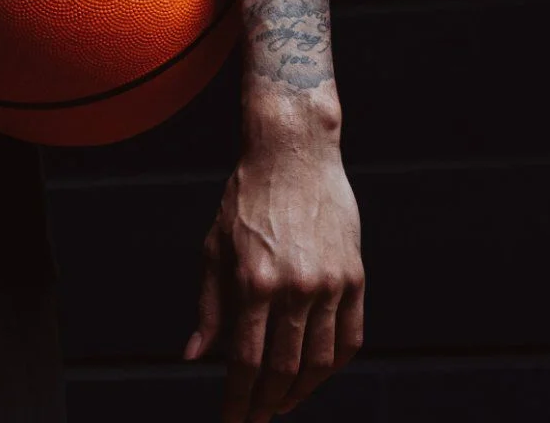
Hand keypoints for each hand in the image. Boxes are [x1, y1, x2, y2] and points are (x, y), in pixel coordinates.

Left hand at [184, 138, 363, 421]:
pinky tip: (316, 375)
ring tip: (282, 403)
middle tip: (255, 419)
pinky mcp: (355, 278)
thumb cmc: (246, 198)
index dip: (238, 399)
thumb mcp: (215, 245)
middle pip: (284, 369)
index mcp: (253, 280)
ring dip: (301, 392)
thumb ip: (209, 305)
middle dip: (267, 403)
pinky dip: (333, 365)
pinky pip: (349, 338)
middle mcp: (295, 287)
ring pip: (320, 362)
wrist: (293, 153)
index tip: (231, 422)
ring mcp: (330, 284)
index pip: (246, 361)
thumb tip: (195, 357)